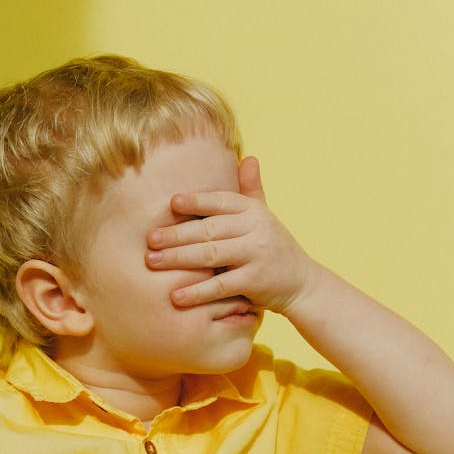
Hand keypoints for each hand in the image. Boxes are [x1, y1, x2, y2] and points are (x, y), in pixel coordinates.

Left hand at [146, 156, 316, 314]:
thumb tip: (248, 158)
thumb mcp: (265, 217)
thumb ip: (252, 190)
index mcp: (254, 211)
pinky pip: (220, 286)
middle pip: (209, 229)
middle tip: (149, 239)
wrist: (304, 284)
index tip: (171, 203)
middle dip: (177, 234)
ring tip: (152, 262)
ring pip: (211, 254)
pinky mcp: (255, 282)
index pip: (221, 202)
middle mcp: (256, 229)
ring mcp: (256, 255)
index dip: (197, 202)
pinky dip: (197, 292)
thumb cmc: (275, 248)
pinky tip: (175, 295)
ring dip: (178, 258)